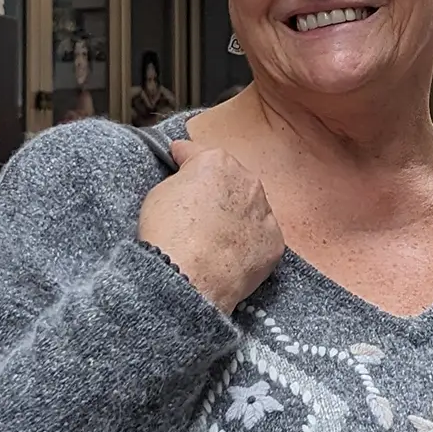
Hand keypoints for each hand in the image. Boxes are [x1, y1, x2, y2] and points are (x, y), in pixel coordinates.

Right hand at [137, 139, 284, 314]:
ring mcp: (265, 213)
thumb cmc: (169, 235)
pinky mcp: (274, 243)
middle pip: (229, 180)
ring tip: (213, 238)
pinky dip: (248, 242)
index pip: (197, 153)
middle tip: (196, 211)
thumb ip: (180, 180)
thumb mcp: (158, 194)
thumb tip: (187, 181)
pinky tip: (228, 254)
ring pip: (249, 208)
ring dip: (235, 216)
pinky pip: (260, 237)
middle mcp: (248, 181)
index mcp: (217, 162)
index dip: (183, 158)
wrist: (188, 279)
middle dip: (215, 190)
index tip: (179, 159)